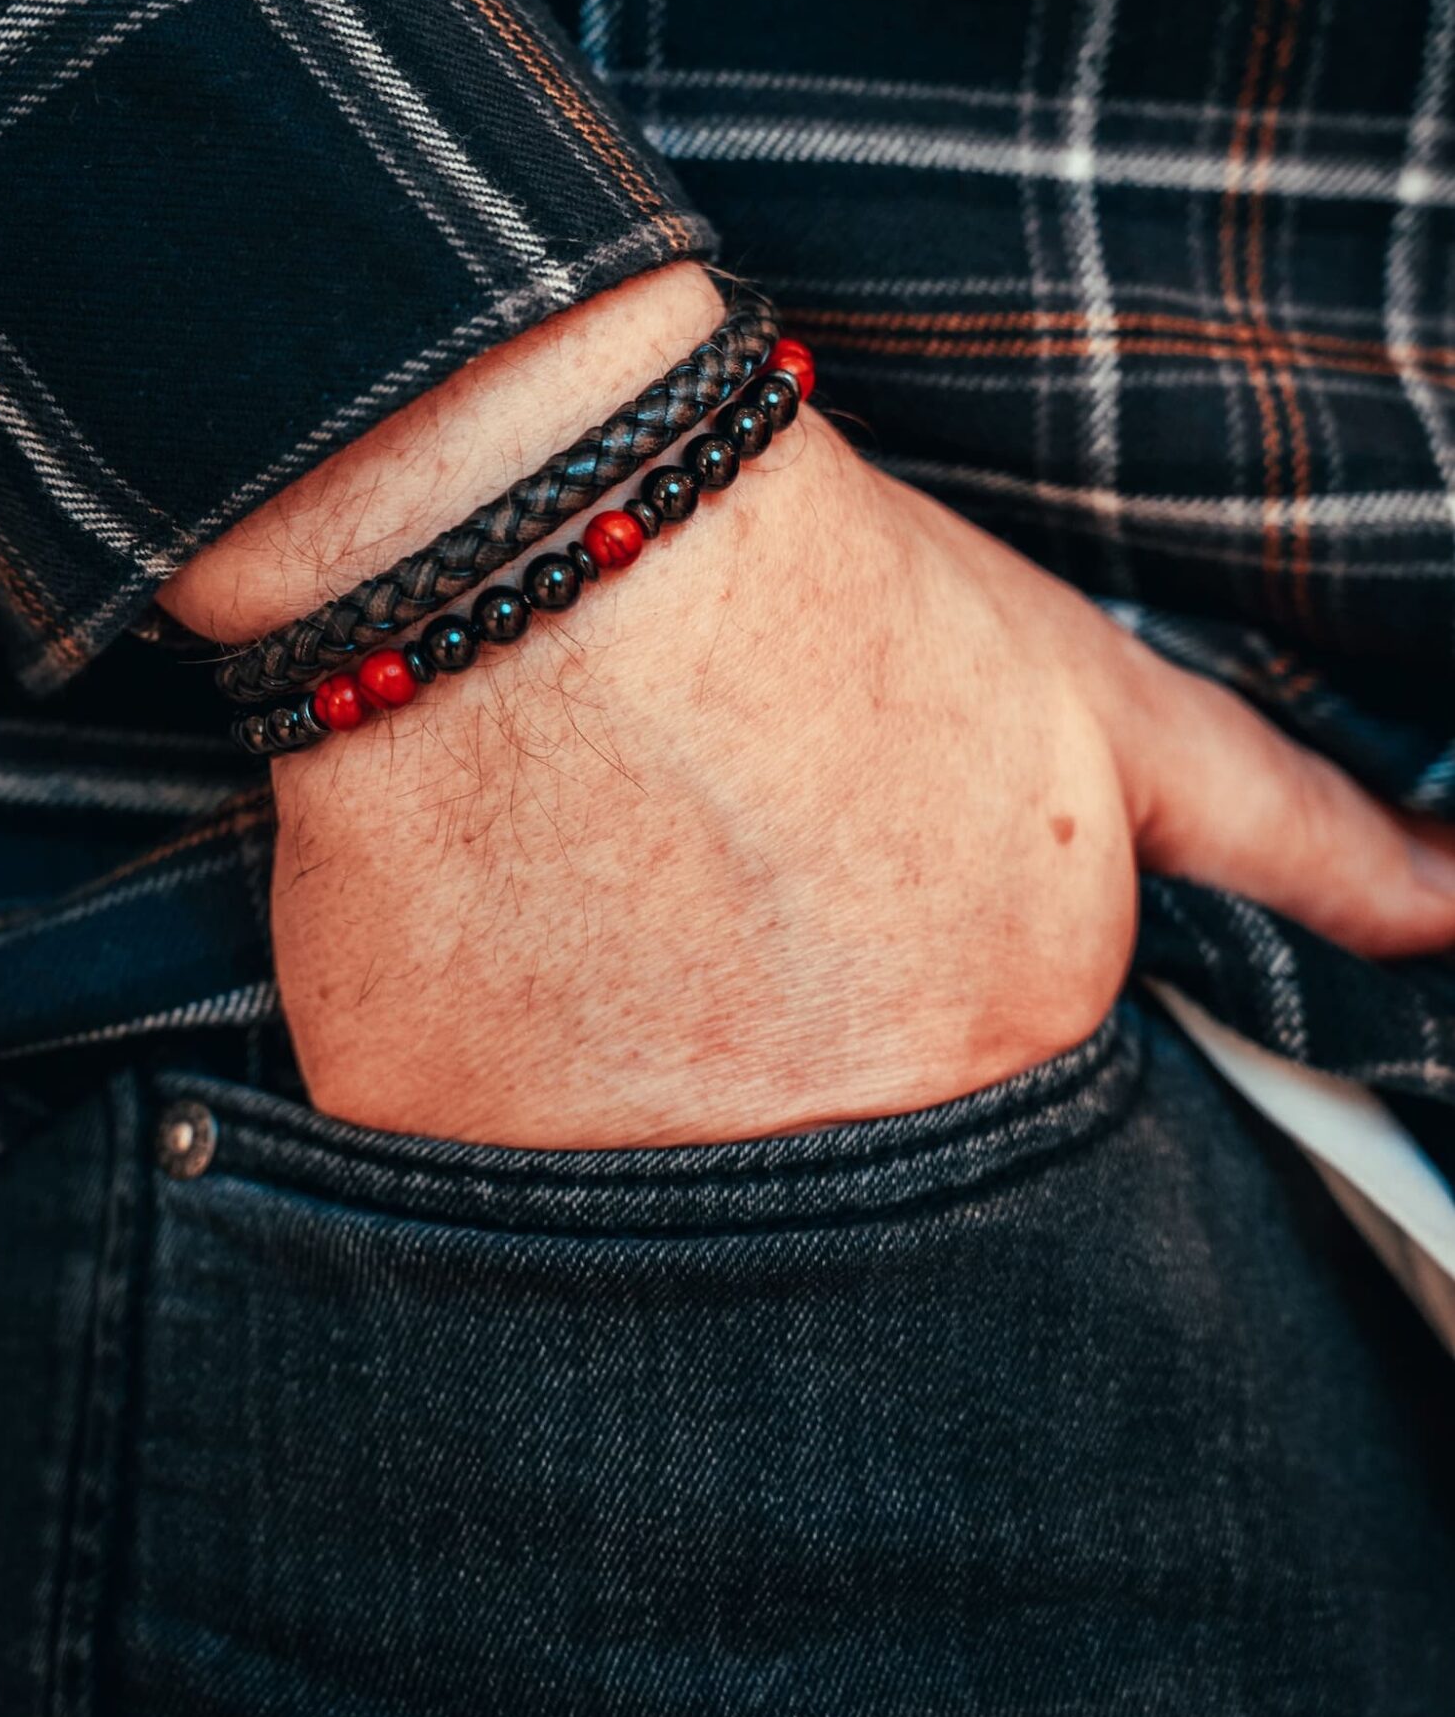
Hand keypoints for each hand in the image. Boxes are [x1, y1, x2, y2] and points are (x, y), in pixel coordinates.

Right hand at [164, 270, 1454, 1146]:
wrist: (555, 527)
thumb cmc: (836, 607)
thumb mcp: (1102, 711)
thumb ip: (1296, 837)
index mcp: (990, 1079)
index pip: (981, 1143)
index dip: (906, 1018)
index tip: (848, 923)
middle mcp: (804, 1170)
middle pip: (806, 1181)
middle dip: (772, 1067)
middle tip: (717, 899)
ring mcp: (594, 1175)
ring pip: (626, 1189)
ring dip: (622, 1081)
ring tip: (609, 895)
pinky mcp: (421, 1136)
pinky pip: (463, 1156)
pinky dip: (479, 1066)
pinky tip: (493, 924)